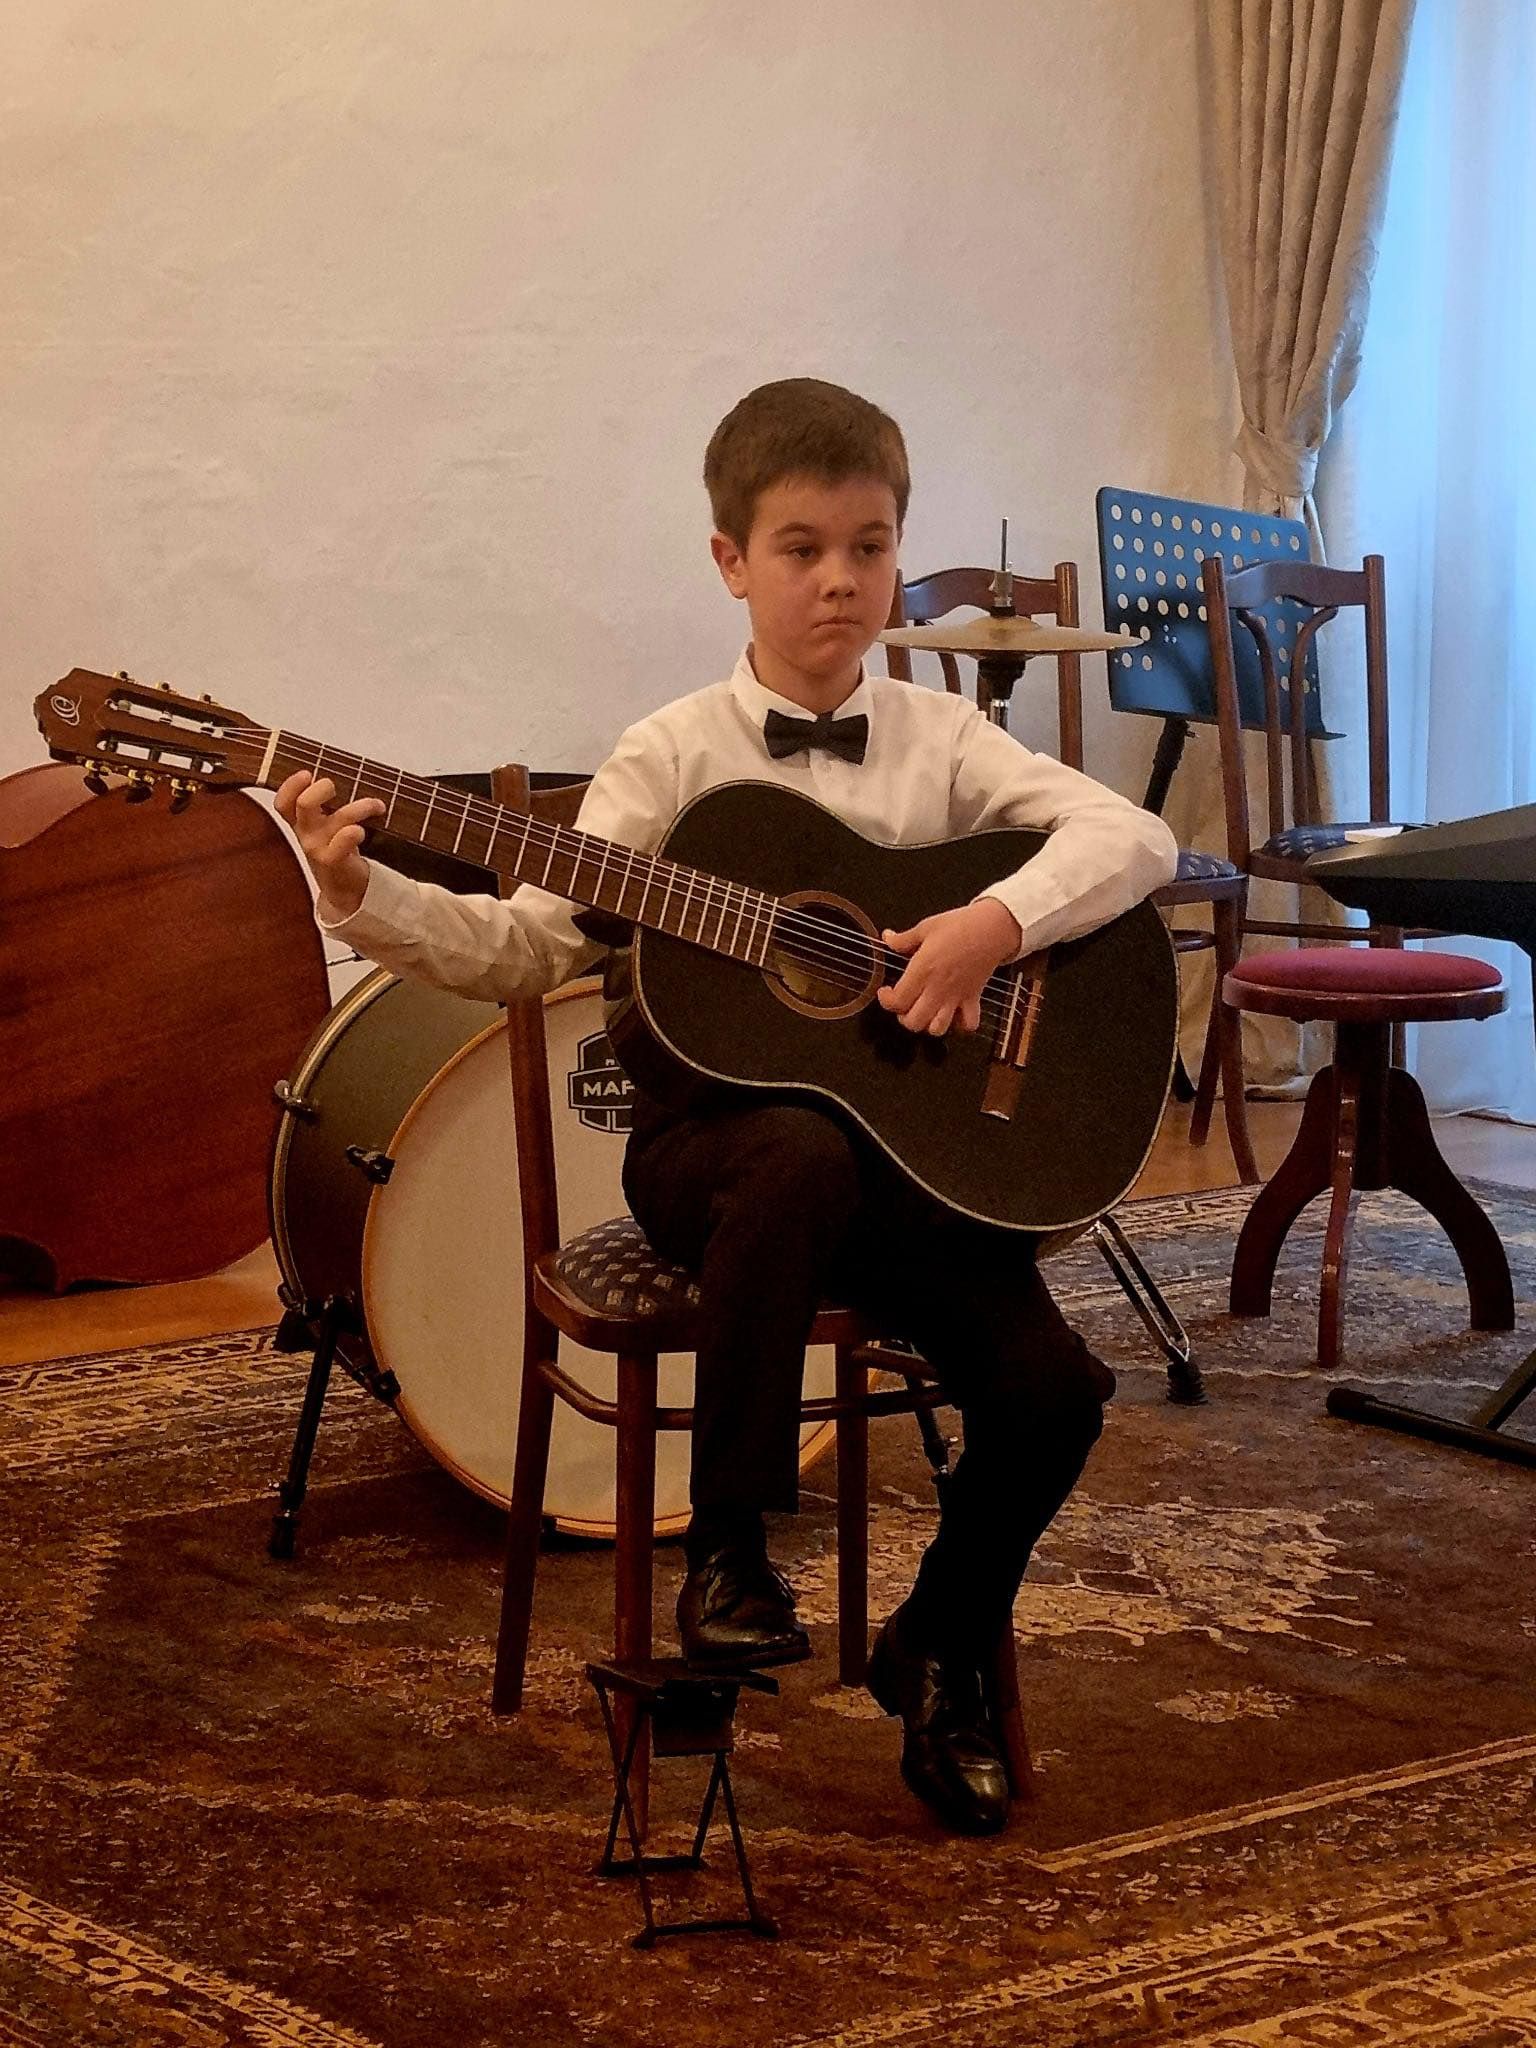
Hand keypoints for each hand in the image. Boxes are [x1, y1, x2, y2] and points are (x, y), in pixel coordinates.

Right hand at [274, 770, 383, 919]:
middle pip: (304, 804)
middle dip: (322, 788)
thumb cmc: (338, 850)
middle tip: (337, 787)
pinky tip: (363, 829)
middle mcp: (306, 834)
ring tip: (376, 805)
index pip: (284, 802)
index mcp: (301, 823)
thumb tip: (348, 772)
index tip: (306, 773)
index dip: (290, 785)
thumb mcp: (326, 826)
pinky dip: (353, 831)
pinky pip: (341, 841)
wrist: (344, 889)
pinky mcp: (333, 861)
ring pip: (336, 818)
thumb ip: (327, 805)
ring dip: (360, 807)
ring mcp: (318, 848)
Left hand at [877, 898, 1022, 1035]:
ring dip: (928, 1025)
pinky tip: (952, 1015)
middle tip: (903, 1004)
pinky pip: (968, 1024)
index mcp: (923, 970)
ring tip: (925, 1012)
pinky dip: (959, 1026)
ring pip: (938, 1029)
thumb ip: (903, 939)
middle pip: (914, 1022)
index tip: (885, 992)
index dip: (886, 1001)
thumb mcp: (926, 927)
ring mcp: (956, 996)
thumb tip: (888, 938)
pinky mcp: (973, 998)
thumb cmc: (961, 925)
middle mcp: (938, 988)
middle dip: (903, 1018)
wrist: (992, 928)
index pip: (898, 1001)